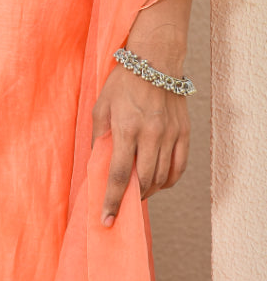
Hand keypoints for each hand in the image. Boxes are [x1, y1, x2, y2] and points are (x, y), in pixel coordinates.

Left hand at [93, 0, 191, 226]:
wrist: (155, 60)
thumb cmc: (122, 82)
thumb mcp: (101, 106)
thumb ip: (100, 136)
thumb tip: (97, 163)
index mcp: (126, 128)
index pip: (117, 174)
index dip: (112, 200)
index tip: (107, 220)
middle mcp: (150, 134)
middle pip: (142, 181)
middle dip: (130, 198)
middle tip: (121, 204)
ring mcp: (170, 135)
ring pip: (161, 178)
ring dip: (148, 190)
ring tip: (137, 191)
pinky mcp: (184, 133)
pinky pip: (178, 168)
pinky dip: (168, 181)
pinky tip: (158, 182)